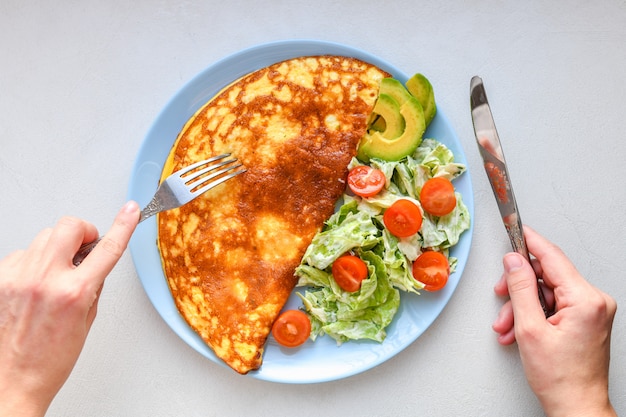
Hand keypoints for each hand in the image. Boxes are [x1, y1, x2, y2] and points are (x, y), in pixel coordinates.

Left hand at [0, 201, 139, 416]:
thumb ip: (93, 284)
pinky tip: (35, 282)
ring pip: (44, 237)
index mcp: (73, 293)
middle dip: (82, 232)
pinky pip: (23, 253)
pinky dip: (34, 262)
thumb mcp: (86, 320)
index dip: (123, 225)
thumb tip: (94, 261)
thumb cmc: (49, 359)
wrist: (12, 380)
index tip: (129, 211)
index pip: (108, 249)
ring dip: (57, 248)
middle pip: (68, 226)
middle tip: (85, 247)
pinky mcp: (0, 278)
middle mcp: (44, 280)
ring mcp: (18, 277)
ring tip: (58, 272)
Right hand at [492, 226, 616, 416]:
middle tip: (501, 299)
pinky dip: (534, 314)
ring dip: (522, 307)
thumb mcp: (529, 329)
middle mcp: (594, 300)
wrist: (576, 405)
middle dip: (519, 290)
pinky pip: (555, 304)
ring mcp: (592, 310)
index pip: (552, 258)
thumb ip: (520, 289)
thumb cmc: (560, 377)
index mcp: (586, 299)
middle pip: (547, 276)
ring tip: (509, 327)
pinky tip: (520, 330)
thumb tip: (514, 261)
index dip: (529, 242)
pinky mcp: (587, 318)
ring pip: (547, 292)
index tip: (516, 229)